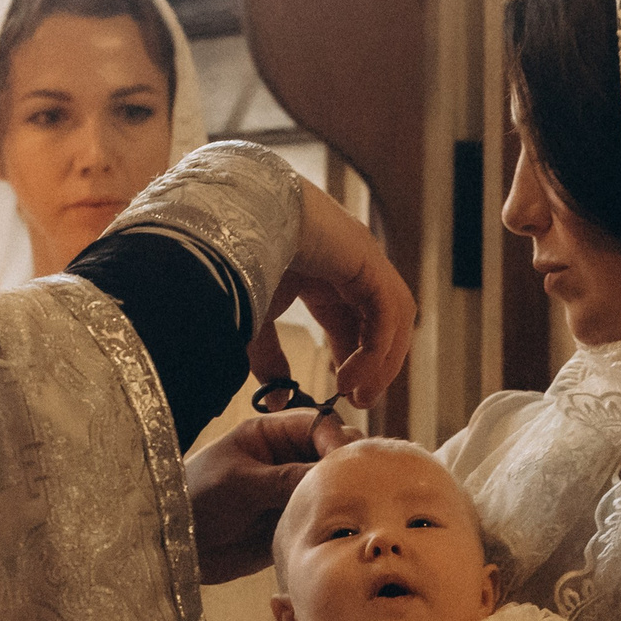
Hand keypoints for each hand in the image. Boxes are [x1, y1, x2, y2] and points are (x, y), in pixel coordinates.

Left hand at [184, 407, 356, 583]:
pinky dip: (339, 521)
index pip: (319, 423)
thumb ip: (285, 477)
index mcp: (270, 434)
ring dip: (346, 494)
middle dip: (348, 465)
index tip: (344, 462)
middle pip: (334, 453)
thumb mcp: (239, 483)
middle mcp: (287, 459)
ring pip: (334, 485)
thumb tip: (333, 472)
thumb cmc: (195, 501)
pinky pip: (326, 516)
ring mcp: (293, 490)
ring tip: (358, 509)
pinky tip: (347, 530)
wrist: (175, 547)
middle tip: (356, 486)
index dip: (336, 440)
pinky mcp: (295, 520)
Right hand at [251, 177, 415, 406]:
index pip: (357, 322)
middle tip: (359, 400)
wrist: (226, 218)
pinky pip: (387, 311)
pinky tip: (352, 375)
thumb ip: (269, 361)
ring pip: (394, 317)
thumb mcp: (253, 322)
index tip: (343, 394)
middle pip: (383, 321)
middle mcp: (350, 264)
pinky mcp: (366, 257)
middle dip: (376, 365)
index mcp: (326, 274)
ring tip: (358, 393)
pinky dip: (377, 348)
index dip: (356, 361)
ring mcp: (362, 257)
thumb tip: (277, 402)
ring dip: (383, 360)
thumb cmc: (231, 257)